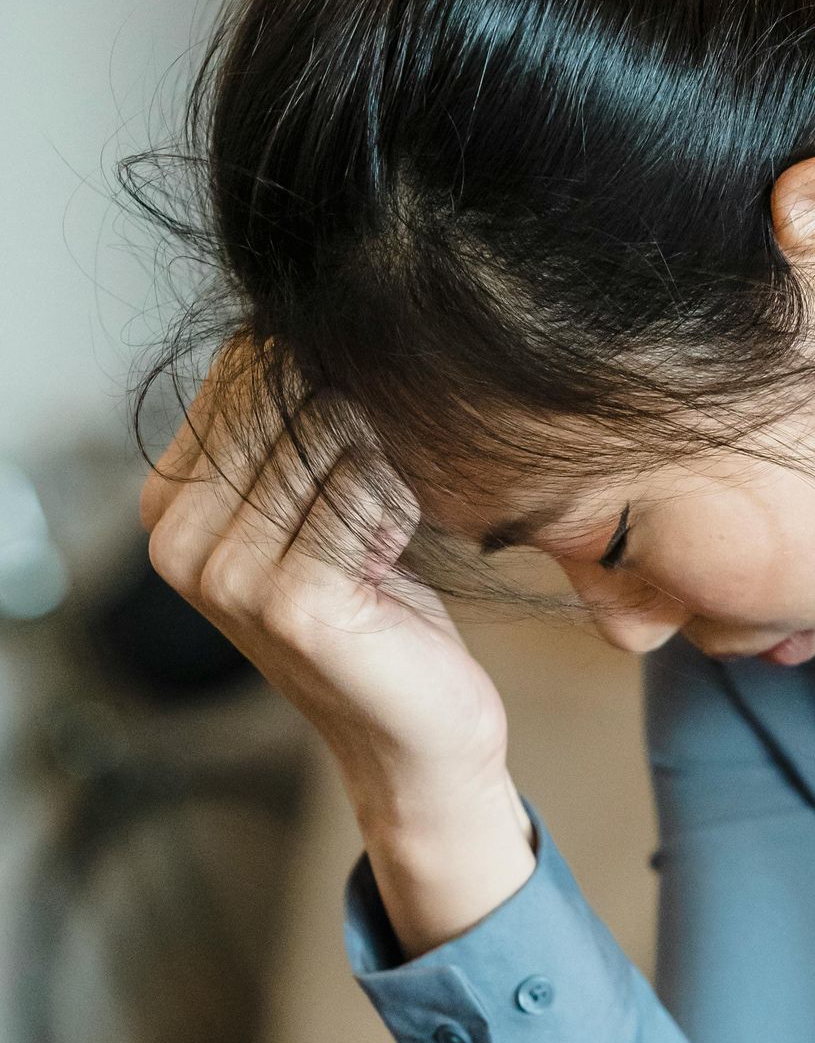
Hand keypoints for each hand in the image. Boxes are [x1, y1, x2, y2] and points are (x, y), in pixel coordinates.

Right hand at [141, 342, 532, 952]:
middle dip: (364, 412)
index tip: (372, 425)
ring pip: (333, 434)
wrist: (418, 736)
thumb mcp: (323, 503)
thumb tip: (326, 306)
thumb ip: (299, 418)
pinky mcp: (292, 600)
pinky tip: (403, 550)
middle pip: (288, 394)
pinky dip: (407, 502)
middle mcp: (177, 539)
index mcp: (167, 505)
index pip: (246, 367)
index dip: (331, 368)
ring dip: (391, 461)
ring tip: (394, 526)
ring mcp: (227, 574)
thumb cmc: (383, 611)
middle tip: (393, 483)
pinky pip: (368, 488)